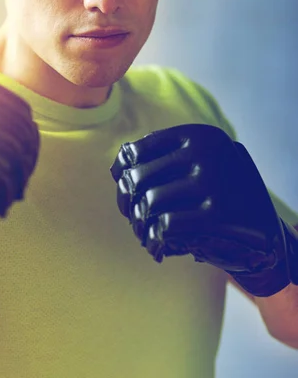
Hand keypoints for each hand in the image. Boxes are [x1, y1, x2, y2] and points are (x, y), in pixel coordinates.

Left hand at [110, 123, 297, 296]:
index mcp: (198, 136)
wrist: (263, 230)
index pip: (136, 150)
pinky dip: (154, 239)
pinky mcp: (217, 214)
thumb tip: (119, 165)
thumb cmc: (218, 194)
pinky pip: (165, 226)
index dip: (122, 173)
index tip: (126, 190)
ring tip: (144, 234)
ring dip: (139, 225)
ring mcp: (212, 182)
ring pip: (149, 203)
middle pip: (138, 178)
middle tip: (133, 218)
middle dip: (127, 203)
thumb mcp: (197, 165)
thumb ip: (163, 159)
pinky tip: (158, 247)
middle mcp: (205, 152)